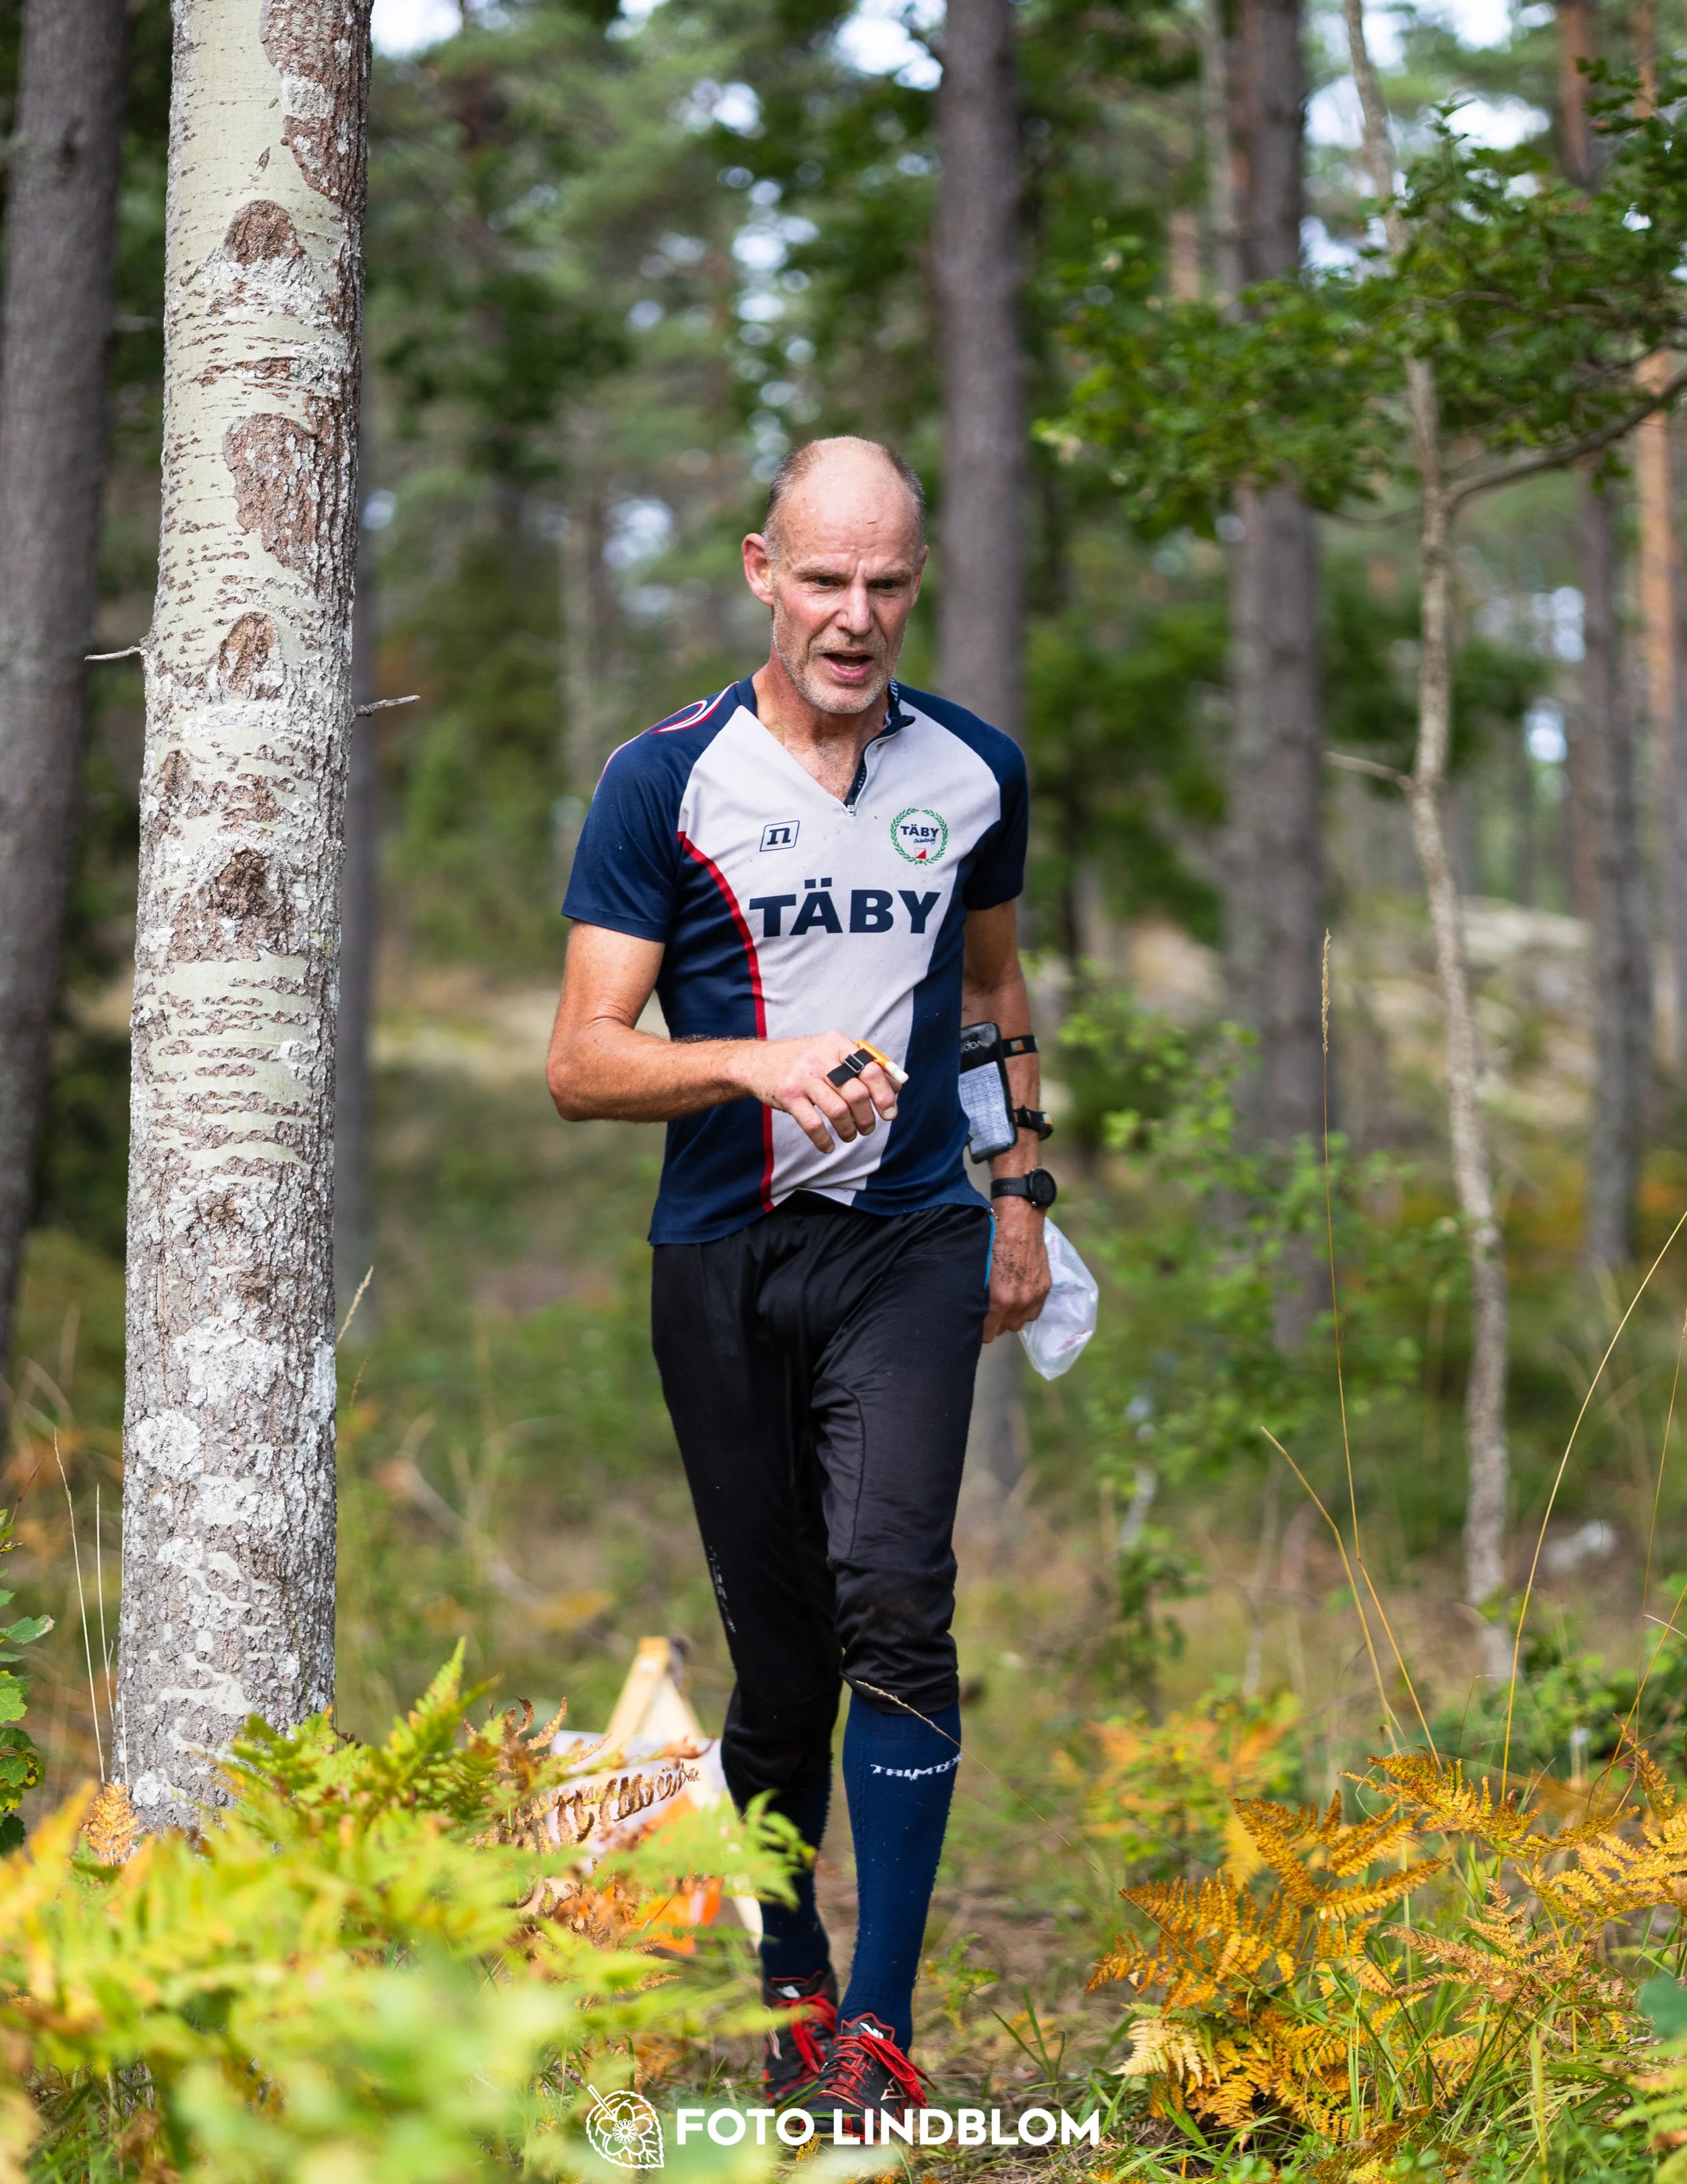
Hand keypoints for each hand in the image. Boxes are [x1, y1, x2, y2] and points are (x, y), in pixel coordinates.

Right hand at [732, 1031, 900, 1154]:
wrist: (758, 1062)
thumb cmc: (804, 1061)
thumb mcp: (832, 1052)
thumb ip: (864, 1066)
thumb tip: (898, 1085)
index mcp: (837, 1044)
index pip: (871, 1069)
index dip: (885, 1094)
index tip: (890, 1113)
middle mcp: (820, 1058)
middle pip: (857, 1093)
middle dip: (868, 1117)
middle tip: (868, 1128)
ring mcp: (803, 1077)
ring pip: (838, 1111)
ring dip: (849, 1130)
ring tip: (850, 1135)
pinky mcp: (787, 1096)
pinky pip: (813, 1124)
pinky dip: (824, 1140)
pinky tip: (828, 1145)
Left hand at [983, 1196, 1050, 1340]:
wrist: (1018, 1221)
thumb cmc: (990, 1241)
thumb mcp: (976, 1271)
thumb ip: (975, 1297)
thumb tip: (969, 1312)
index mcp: (999, 1300)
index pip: (987, 1334)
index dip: (979, 1327)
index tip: (975, 1318)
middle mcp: (1018, 1303)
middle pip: (1002, 1330)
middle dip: (994, 1321)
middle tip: (988, 1306)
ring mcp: (1034, 1296)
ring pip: (1018, 1323)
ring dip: (1010, 1315)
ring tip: (1003, 1299)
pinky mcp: (1044, 1288)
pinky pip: (1034, 1312)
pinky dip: (1026, 1307)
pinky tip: (1018, 1293)